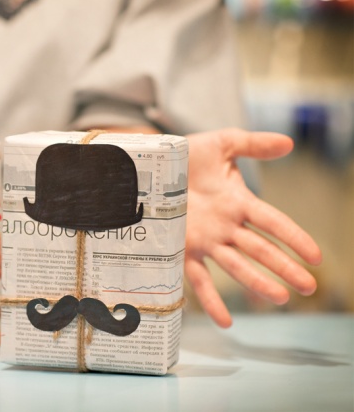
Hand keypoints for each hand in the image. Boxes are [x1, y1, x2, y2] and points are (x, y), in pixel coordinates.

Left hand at [185, 128, 321, 327]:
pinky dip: (211, 300)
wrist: (148, 164)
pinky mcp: (182, 249)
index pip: (273, 222)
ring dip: (257, 282)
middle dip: (284, 267)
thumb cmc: (185, 154)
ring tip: (278, 298)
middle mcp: (225, 226)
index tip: (315, 256)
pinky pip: (198, 278)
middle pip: (260, 249)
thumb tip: (289, 143)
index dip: (294, 237)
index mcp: (237, 202)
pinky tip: (225, 321)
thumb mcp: (222, 144)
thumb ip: (253, 144)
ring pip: (236, 265)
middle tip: (307, 286)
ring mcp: (205, 240)